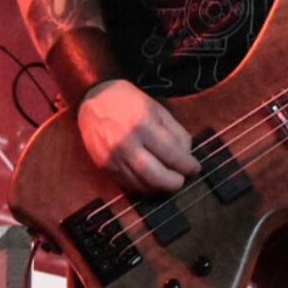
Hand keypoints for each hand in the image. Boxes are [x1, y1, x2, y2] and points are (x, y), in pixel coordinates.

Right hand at [77, 79, 201, 192]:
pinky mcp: (104, 166)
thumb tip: (186, 153)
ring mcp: (114, 158)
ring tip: (168, 181)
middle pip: (156, 176)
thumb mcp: (156, 108)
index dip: (187, 165)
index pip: (171, 153)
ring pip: (141, 185)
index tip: (196, 168)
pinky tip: (151, 181)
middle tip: (183, 179)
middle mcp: (127, 144)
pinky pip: (127, 184)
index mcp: (143, 125)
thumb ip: (175, 130)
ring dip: (159, 188)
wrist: (92, 99)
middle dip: (174, 182)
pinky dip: (143, 186)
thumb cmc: (128, 100)